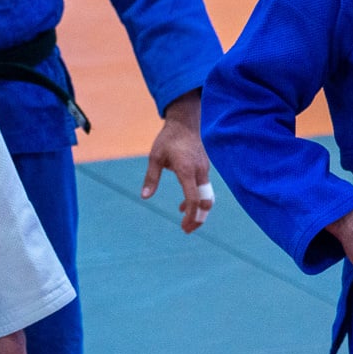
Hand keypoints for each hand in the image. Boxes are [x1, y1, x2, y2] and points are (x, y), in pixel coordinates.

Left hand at [142, 90, 212, 232]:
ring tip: (187, 224)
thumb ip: (151, 178)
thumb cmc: (168, 139)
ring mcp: (204, 170)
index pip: (194, 199)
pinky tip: (184, 205)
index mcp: (187, 170)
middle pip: (206, 202)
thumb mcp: (155, 157)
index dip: (191, 215)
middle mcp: (200, 172)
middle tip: (187, 231)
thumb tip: (145, 197)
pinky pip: (203, 188)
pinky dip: (197, 200)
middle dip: (199, 219)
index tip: (183, 226)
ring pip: (207, 196)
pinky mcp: (204, 168)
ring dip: (198, 211)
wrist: (185, 123)